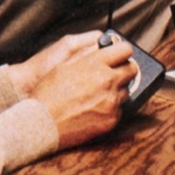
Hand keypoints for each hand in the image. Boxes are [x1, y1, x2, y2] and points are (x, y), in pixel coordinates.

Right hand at [26, 31, 137, 149]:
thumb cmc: (48, 94)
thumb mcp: (64, 65)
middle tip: (116, 72)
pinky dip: (111, 107)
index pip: (125, 50)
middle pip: (132, 69)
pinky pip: (119, 109)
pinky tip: (95, 107)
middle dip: (125, 69)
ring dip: (117, 89)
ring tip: (99, 93)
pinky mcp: (112, 120)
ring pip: (126, 90)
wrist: (42, 124)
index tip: (120, 54)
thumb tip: (100, 50)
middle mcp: (107, 81)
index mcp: (95, 64)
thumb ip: (87, 56)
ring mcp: (111, 102)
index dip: (122, 51)